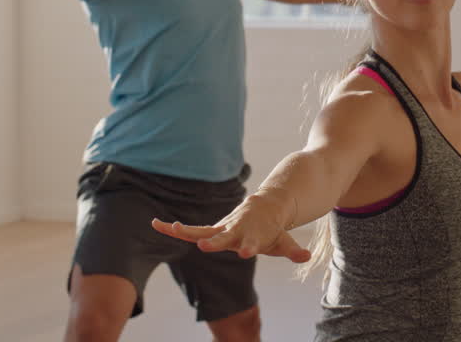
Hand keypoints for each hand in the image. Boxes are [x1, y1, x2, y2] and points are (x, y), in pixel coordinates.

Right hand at [151, 195, 309, 262]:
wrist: (268, 205)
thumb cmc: (274, 228)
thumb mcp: (284, 241)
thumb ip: (293, 250)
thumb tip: (306, 255)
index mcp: (253, 235)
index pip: (252, 243)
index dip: (249, 247)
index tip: (246, 253)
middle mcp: (236, 230)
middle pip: (224, 237)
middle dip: (215, 242)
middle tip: (203, 246)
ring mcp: (223, 228)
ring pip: (201, 230)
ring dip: (184, 231)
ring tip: (167, 227)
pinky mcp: (213, 228)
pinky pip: (191, 230)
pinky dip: (174, 229)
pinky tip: (155, 224)